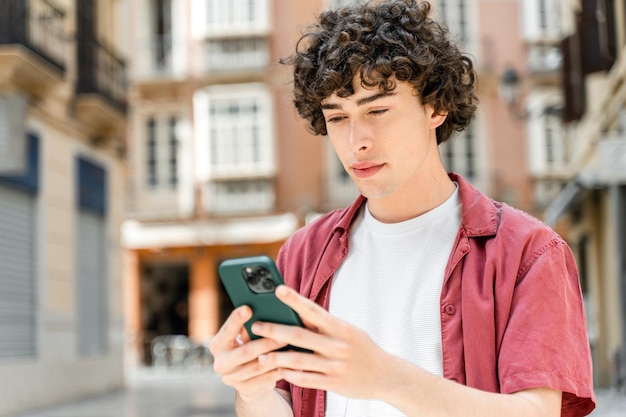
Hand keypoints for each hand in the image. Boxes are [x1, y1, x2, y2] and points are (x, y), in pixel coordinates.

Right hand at [209, 305, 287, 401]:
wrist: (244, 378)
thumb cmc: (246, 347)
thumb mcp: (242, 337)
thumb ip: (249, 328)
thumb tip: (264, 312)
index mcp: (218, 345)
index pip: (227, 330)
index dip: (236, 319)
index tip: (248, 308)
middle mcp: (220, 363)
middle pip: (245, 352)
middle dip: (265, 343)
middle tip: (282, 335)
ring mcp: (232, 379)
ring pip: (258, 366)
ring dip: (276, 357)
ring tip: (292, 348)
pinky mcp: (245, 389)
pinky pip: (266, 379)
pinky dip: (280, 370)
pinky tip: (291, 362)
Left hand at [250, 285, 390, 399]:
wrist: (386, 376)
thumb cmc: (362, 348)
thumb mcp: (349, 331)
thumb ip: (325, 325)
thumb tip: (298, 312)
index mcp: (342, 328)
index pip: (314, 310)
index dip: (295, 299)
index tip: (278, 290)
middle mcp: (338, 346)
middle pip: (300, 336)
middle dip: (274, 330)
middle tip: (255, 326)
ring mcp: (335, 366)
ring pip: (298, 361)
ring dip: (276, 357)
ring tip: (259, 355)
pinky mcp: (333, 384)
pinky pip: (305, 379)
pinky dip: (289, 375)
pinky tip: (278, 370)